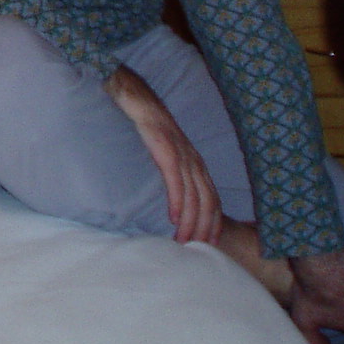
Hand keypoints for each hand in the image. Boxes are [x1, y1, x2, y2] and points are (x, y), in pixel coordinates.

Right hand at [104, 64, 219, 243]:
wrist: (131, 93)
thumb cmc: (142, 122)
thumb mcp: (161, 149)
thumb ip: (169, 170)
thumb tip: (168, 195)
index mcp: (193, 160)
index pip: (211, 197)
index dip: (212, 221)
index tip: (207, 243)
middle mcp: (192, 157)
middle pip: (207, 199)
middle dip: (205, 227)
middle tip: (198, 250)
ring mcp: (179, 150)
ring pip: (193, 193)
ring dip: (191, 220)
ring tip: (184, 241)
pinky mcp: (164, 145)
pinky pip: (175, 177)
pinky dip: (178, 199)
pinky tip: (174, 217)